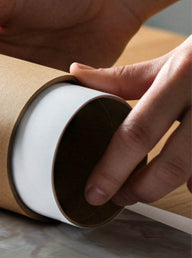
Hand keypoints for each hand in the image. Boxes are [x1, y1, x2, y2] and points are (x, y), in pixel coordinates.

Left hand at [73, 39, 191, 206]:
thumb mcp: (170, 60)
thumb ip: (125, 77)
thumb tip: (76, 75)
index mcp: (181, 77)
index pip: (138, 132)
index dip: (113, 168)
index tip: (94, 192)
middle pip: (174, 164)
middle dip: (142, 189)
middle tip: (121, 197)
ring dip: (174, 187)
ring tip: (147, 189)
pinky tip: (187, 181)